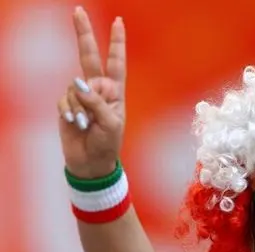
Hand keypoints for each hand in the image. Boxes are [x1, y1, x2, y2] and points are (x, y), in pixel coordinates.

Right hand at [57, 7, 126, 178]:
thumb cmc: (108, 143)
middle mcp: (97, 89)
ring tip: (87, 124)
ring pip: (74, 87)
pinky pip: (65, 100)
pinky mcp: (66, 105)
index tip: (118, 22)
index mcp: (115, 91)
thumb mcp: (111, 122)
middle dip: (83, 33)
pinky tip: (76, 124)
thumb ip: (96, 101)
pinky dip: (70, 112)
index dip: (117, 43)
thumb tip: (78, 83)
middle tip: (77, 10)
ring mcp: (80, 96)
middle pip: (88, 56)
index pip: (116, 62)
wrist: (91, 162)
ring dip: (80, 107)